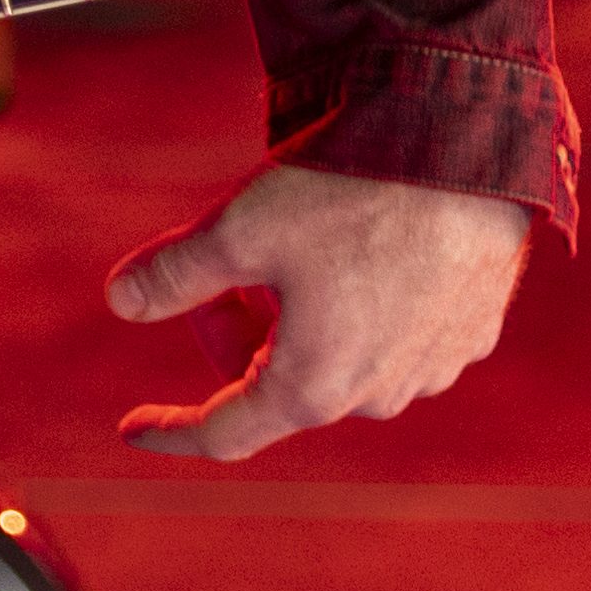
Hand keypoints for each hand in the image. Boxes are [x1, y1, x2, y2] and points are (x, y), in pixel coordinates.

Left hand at [104, 162, 527, 459]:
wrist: (465, 158)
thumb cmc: (346, 196)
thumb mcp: (238, 231)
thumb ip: (174, 275)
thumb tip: (120, 301)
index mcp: (313, 387)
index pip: (226, 431)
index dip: (172, 429)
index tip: (131, 428)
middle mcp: (378, 396)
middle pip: (278, 383)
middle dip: (236, 335)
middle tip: (220, 272)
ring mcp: (432, 369)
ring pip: (338, 358)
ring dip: (299, 322)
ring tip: (291, 247)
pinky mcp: (470, 332)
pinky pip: (394, 336)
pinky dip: (357, 307)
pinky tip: (355, 247)